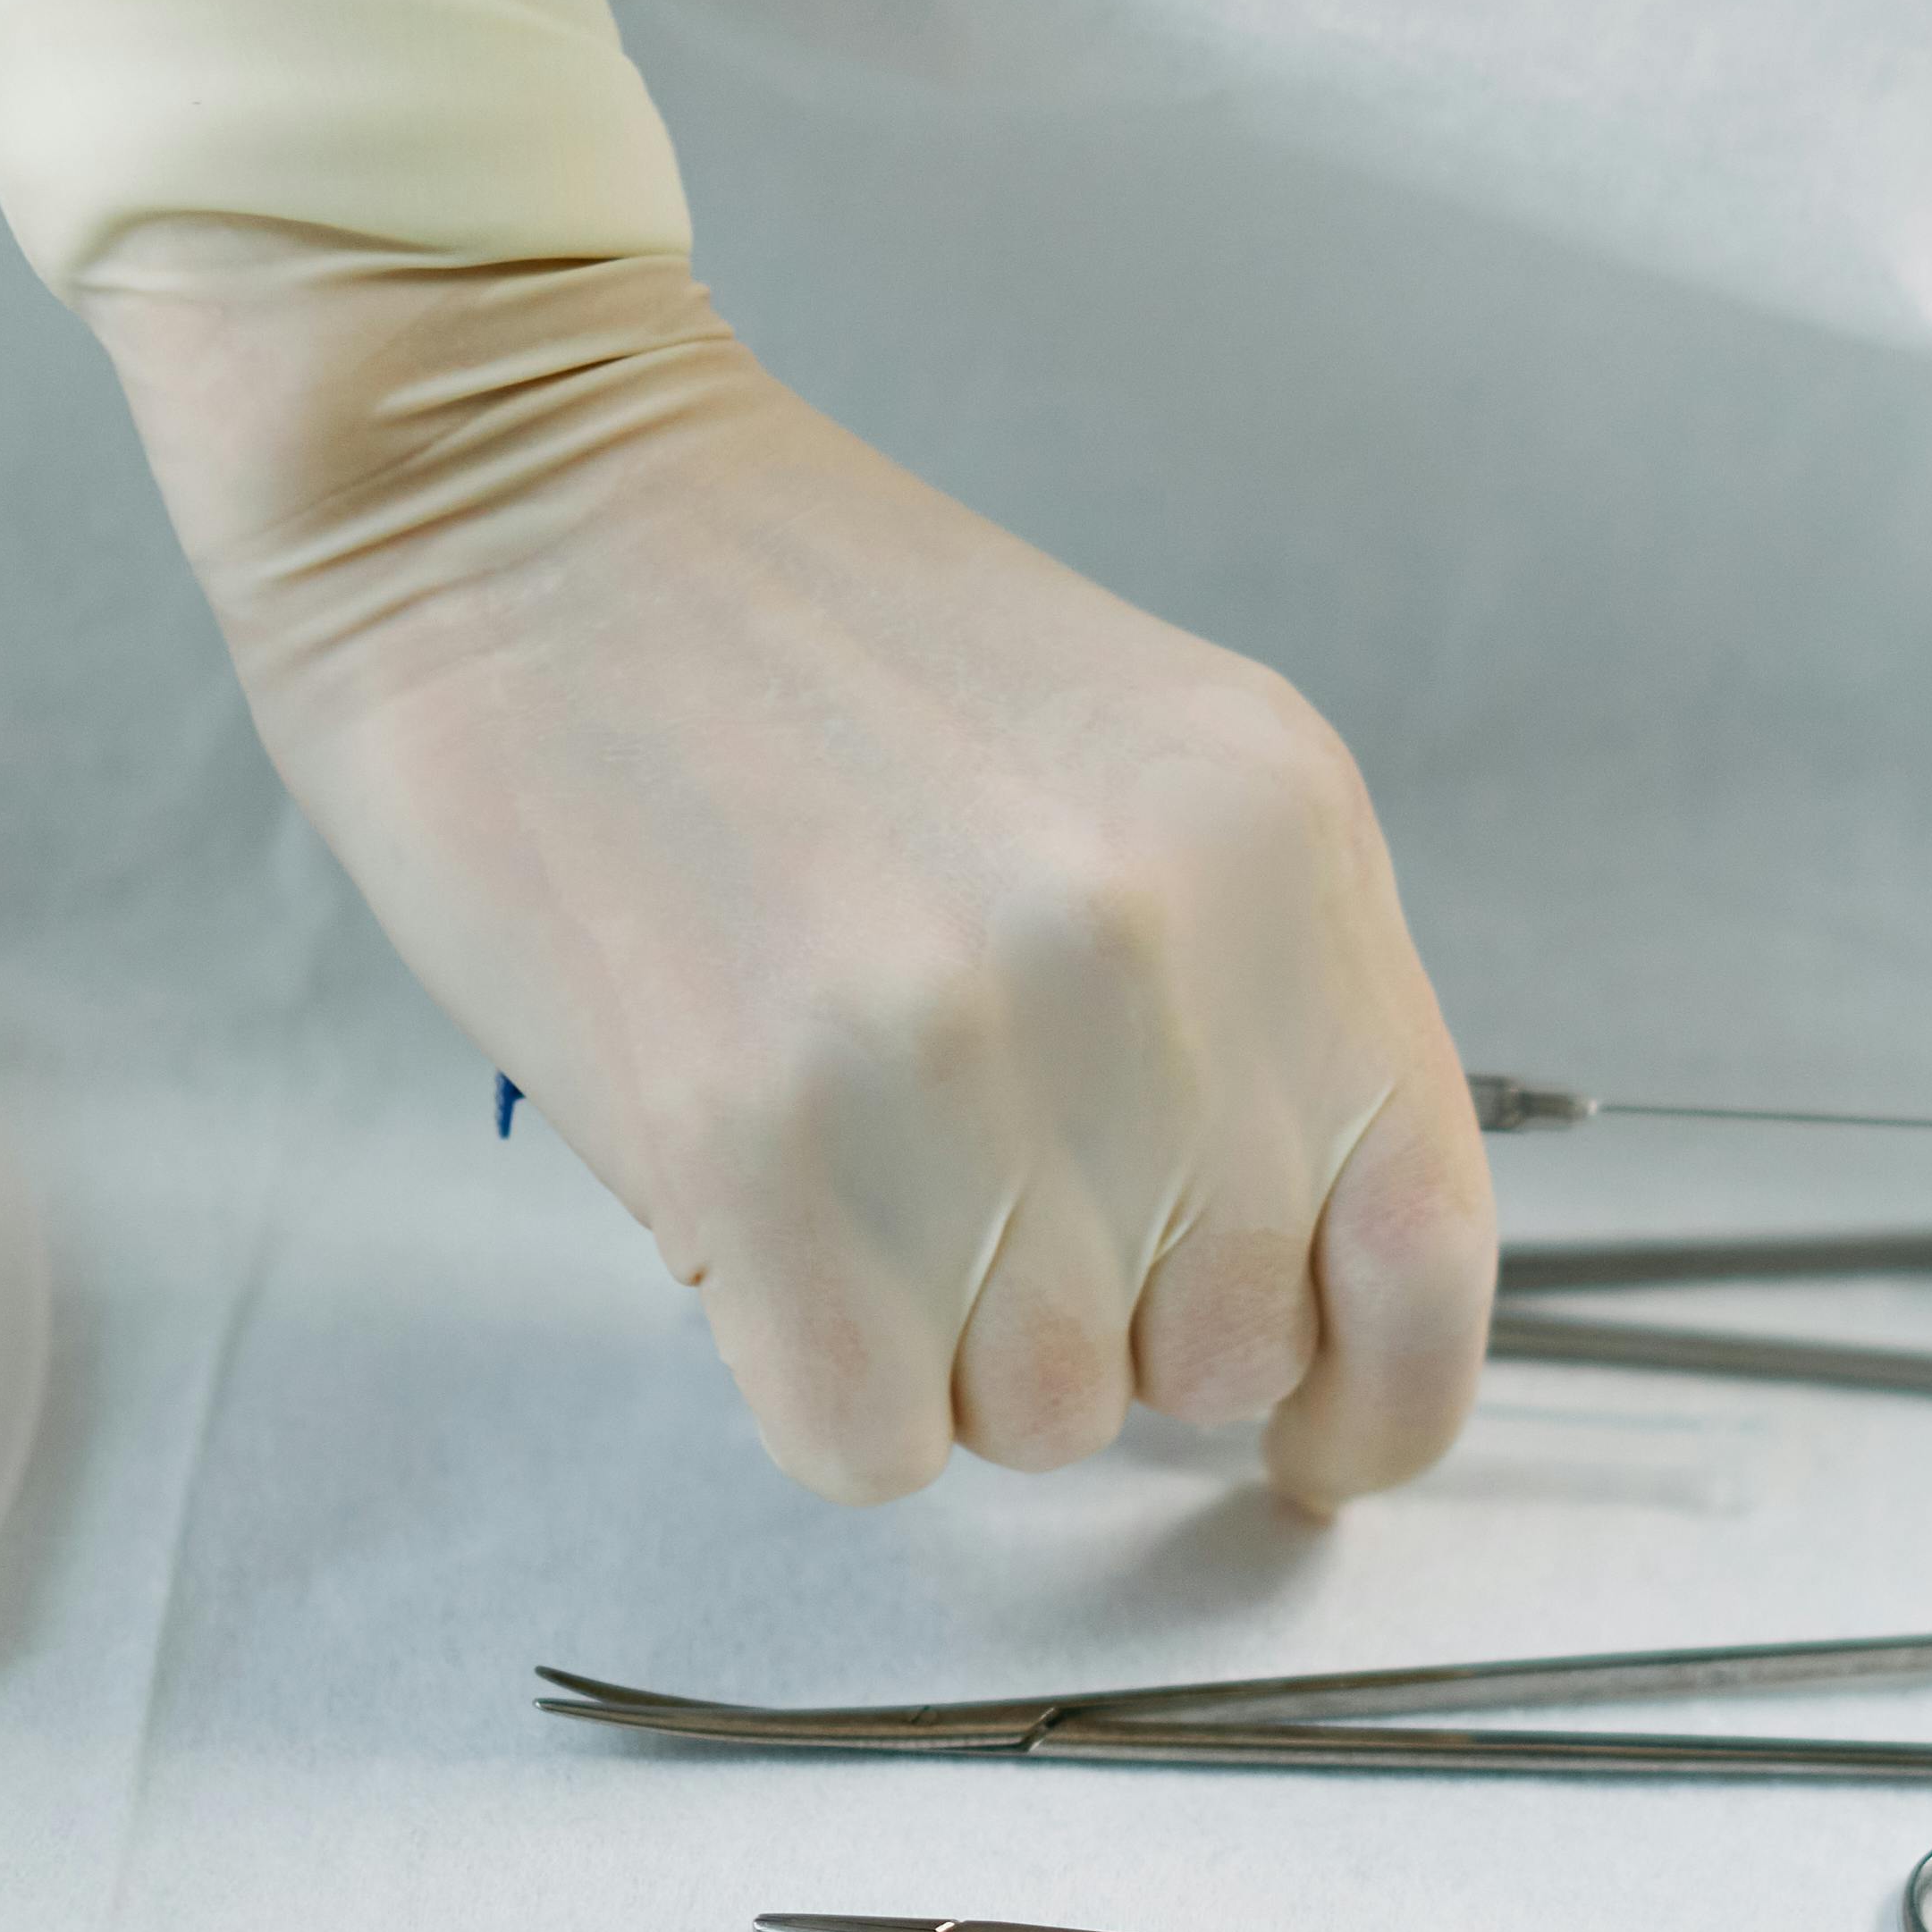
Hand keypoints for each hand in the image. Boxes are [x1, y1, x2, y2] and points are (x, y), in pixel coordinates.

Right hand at [80, 226, 1495, 1506]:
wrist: (505, 491)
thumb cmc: (786, 648)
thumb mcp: (1123, 770)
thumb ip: (1245, 1007)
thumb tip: (1287, 1300)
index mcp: (1280, 851)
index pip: (1426, 1242)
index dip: (1376, 1396)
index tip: (1315, 1438)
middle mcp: (1157, 957)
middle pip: (1210, 1362)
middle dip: (1093, 1331)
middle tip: (956, 1180)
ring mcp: (962, 1053)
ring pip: (1036, 1420)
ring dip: (934, 1346)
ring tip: (839, 1149)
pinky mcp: (762, 1146)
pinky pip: (866, 1441)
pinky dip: (809, 1379)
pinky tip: (755, 1211)